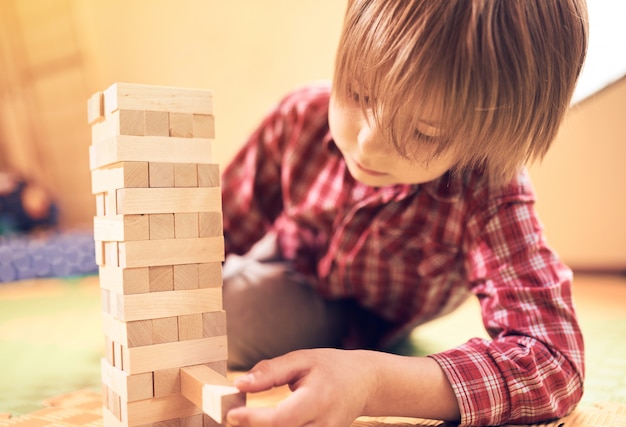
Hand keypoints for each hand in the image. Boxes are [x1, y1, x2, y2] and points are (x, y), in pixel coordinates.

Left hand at [226, 348, 378, 426]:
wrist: (366, 383)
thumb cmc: (332, 367)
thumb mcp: (302, 359)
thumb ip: (271, 372)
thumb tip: (240, 384)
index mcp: (318, 399)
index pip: (282, 418)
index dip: (255, 420)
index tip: (232, 414)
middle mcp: (323, 424)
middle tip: (232, 415)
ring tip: (246, 419)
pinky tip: (265, 422)